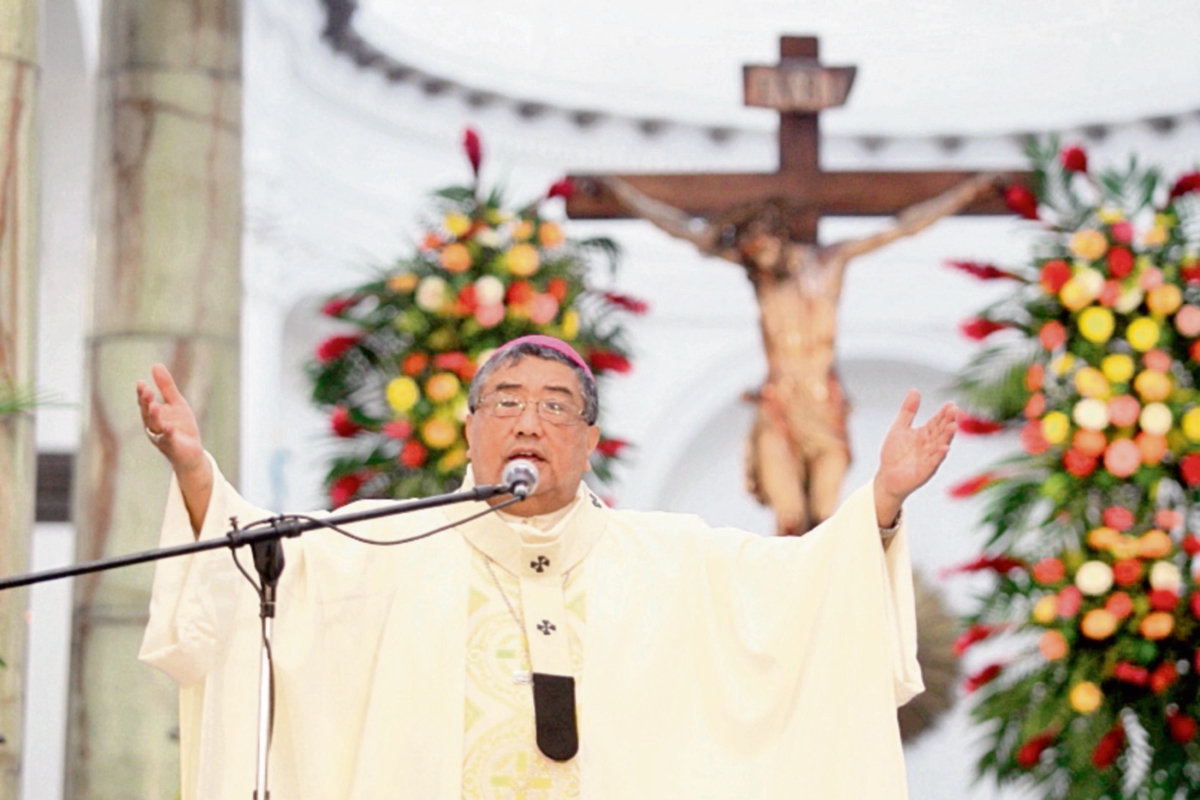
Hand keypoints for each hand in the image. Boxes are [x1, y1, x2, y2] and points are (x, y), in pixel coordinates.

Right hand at [137, 364, 211, 531]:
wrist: (191, 452)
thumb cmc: (181, 427)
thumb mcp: (176, 403)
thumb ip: (166, 386)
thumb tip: (155, 365)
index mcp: (152, 415)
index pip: (145, 403)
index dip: (142, 394)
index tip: (140, 382)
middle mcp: (153, 426)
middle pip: (147, 413)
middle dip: (146, 402)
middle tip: (146, 390)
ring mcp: (162, 437)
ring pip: (155, 426)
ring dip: (154, 416)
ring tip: (154, 405)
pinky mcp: (172, 446)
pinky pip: (169, 439)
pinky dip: (168, 433)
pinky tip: (170, 426)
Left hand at [873, 389, 956, 526]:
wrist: (886, 477)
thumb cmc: (894, 453)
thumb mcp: (899, 428)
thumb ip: (908, 411)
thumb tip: (915, 390)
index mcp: (925, 434)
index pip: (936, 421)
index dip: (943, 413)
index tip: (950, 404)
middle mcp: (930, 445)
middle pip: (941, 431)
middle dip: (947, 421)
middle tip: (954, 410)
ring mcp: (929, 458)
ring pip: (940, 445)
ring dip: (947, 437)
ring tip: (953, 425)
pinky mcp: (925, 471)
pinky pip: (933, 462)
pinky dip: (939, 456)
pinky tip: (944, 448)